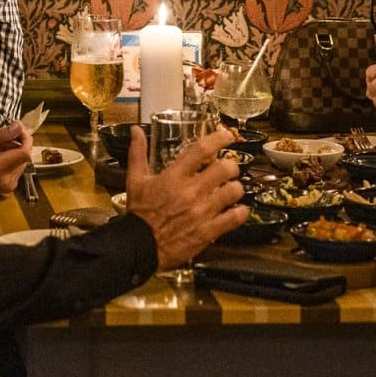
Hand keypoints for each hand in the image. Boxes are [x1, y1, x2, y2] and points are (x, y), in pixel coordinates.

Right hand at [0, 122, 31, 194]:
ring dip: (14, 151)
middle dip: (17, 143)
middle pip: (25, 156)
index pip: (25, 153)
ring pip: (22, 161)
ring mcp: (7, 186)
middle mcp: (5, 181)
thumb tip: (19, 126)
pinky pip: (18, 168)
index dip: (25, 138)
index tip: (19, 129)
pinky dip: (11, 159)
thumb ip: (1, 134)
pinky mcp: (8, 187)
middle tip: (1, 138)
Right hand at [124, 126, 247, 270]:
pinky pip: (235, 218)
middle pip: (224, 169)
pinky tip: (237, 210)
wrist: (139, 246)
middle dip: (231, 166)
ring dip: (236, 188)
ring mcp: (201, 212)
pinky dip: (240, 212)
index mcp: (173, 177)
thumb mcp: (135, 180)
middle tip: (230, 169)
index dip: (219, 138)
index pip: (201, 150)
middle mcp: (190, 191)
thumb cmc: (139, 213)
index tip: (227, 135)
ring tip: (233, 189)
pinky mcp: (208, 231)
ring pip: (233, 192)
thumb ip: (138, 152)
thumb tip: (136, 130)